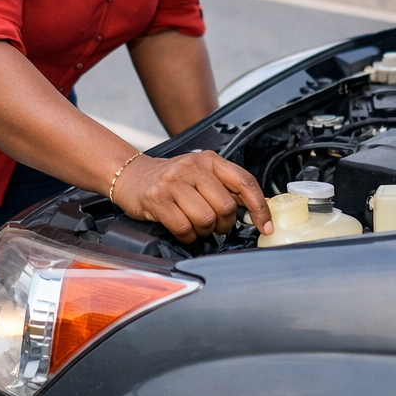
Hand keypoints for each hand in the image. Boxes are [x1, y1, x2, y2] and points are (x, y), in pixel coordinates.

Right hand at [111, 150, 271, 241]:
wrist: (131, 175)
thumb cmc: (170, 180)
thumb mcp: (200, 173)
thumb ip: (224, 187)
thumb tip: (254, 212)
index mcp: (208, 160)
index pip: (244, 182)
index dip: (259, 207)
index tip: (265, 226)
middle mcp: (191, 167)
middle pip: (226, 207)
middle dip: (223, 224)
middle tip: (214, 225)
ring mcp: (173, 183)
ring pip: (206, 220)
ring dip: (204, 231)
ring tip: (194, 225)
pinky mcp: (157, 200)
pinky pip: (184, 228)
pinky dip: (187, 236)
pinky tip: (182, 229)